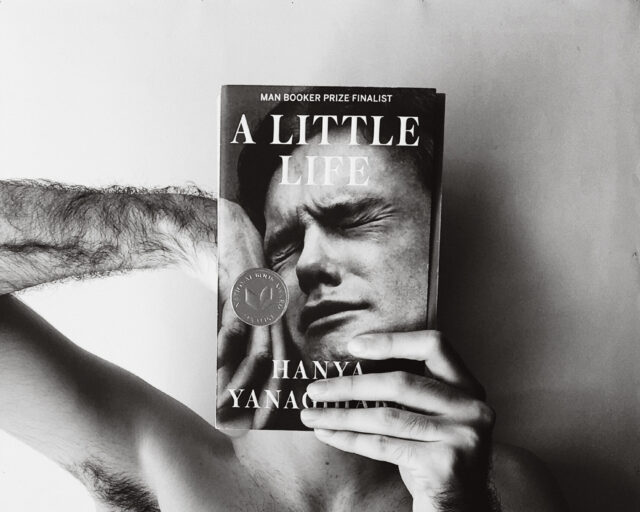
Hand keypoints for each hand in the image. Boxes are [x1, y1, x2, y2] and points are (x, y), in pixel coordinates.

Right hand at [215, 199, 285, 430]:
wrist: (222, 226)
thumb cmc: (231, 265)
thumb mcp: (238, 300)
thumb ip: (238, 329)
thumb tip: (228, 364)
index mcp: (276, 316)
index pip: (282, 362)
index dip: (274, 392)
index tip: (262, 419)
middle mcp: (273, 312)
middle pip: (277, 364)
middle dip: (264, 397)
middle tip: (251, 426)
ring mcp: (260, 302)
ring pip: (257, 352)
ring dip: (240, 382)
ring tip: (223, 404)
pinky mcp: (243, 290)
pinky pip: (236, 328)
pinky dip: (226, 353)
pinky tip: (215, 372)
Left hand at [301, 331, 495, 511]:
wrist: (458, 508)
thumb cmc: (433, 457)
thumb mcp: (429, 417)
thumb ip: (407, 392)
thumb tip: (347, 373)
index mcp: (468, 387)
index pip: (433, 345)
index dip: (393, 341)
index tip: (353, 346)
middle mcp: (472, 407)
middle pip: (401, 383)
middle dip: (350, 385)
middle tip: (315, 389)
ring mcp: (462, 435)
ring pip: (386, 417)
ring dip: (341, 416)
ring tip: (312, 415)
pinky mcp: (445, 463)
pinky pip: (384, 445)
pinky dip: (350, 439)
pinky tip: (329, 435)